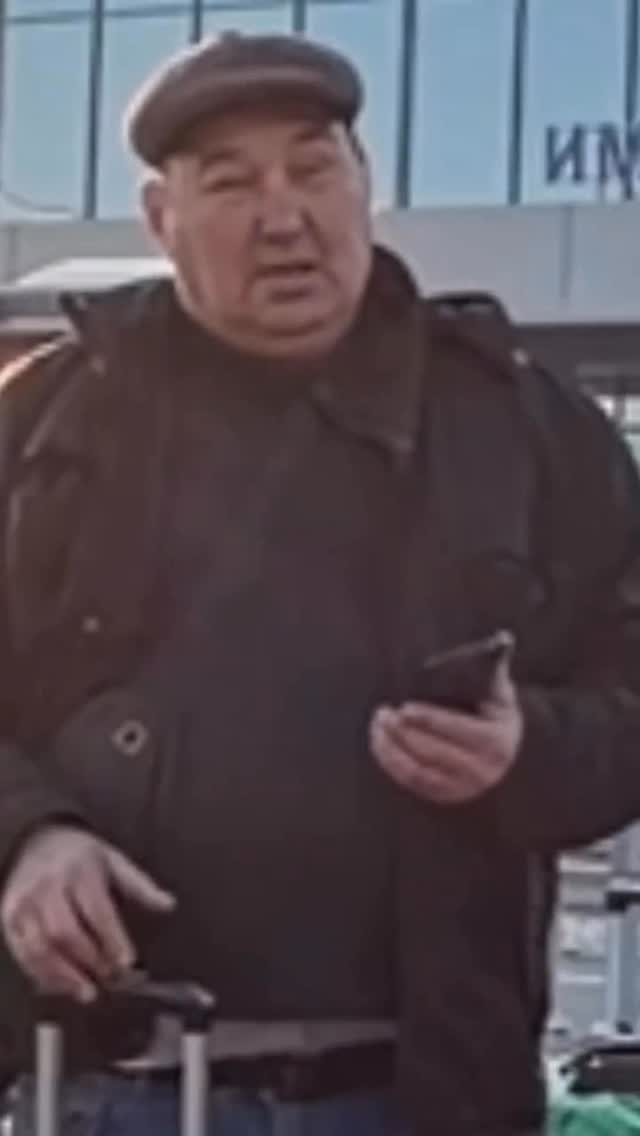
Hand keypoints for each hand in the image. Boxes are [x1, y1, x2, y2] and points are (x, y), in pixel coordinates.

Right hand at [0, 826, 174, 1002]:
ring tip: (88, 992)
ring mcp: (25, 902)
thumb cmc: (82, 856)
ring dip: (64, 976)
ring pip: (40, 947)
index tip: (127, 962)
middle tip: (111, 980)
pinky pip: (23, 953)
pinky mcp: (9, 917)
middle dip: (90, 961)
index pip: (97, 909)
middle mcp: (48, 885)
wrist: (38, 839)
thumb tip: (168, 904)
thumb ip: (140, 886)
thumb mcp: (115, 862)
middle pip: (66, 932)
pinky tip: (62, 985)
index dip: (112, 939)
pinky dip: (42, 974)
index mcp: (80, 870)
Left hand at [370, 657, 522, 804]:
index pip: (457, 730)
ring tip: (378, 723)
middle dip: (404, 732)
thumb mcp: (500, 692)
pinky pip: (411, 780)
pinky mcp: (444, 795)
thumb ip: (496, 667)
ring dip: (392, 747)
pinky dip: (391, 761)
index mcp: (495, 742)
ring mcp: (462, 788)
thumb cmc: (495, 712)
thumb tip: (503, 639)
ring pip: (418, 769)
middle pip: (433, 751)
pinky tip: (379, 741)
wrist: (506, 753)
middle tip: (383, 713)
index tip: (405, 708)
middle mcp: (481, 771)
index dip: (429, 719)